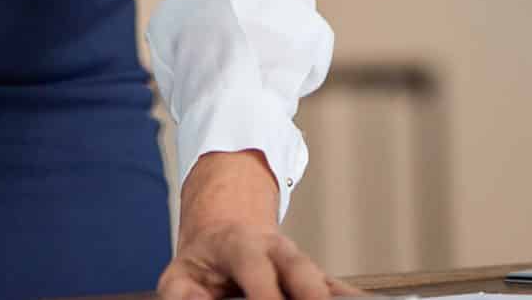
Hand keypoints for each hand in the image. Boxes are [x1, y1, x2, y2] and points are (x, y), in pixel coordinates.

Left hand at [159, 152, 360, 299]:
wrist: (226, 238)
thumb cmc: (203, 266)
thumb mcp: (179, 277)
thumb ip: (182, 295)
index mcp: (241, 246)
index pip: (255, 265)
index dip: (265, 291)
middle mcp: (278, 251)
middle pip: (302, 269)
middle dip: (310, 295)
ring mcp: (301, 266)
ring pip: (324, 282)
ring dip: (333, 297)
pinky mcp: (316, 283)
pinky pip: (341, 292)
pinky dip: (352, 299)